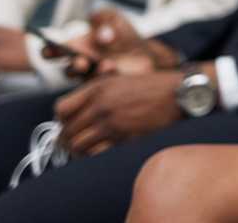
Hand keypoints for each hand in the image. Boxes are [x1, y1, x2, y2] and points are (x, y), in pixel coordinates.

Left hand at [54, 71, 183, 155]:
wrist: (177, 94)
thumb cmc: (149, 86)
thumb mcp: (117, 80)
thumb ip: (93, 93)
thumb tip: (71, 114)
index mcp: (97, 88)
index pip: (61, 109)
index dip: (60, 120)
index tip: (66, 125)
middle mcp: (101, 105)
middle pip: (67, 131)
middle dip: (66, 140)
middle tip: (72, 144)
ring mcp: (112, 123)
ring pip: (78, 146)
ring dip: (78, 151)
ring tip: (84, 150)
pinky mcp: (123, 139)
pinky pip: (96, 154)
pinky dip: (93, 156)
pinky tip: (98, 152)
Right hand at [57, 11, 177, 77]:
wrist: (145, 52)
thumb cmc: (122, 34)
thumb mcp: (113, 18)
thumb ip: (104, 18)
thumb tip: (103, 35)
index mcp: (76, 46)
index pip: (55, 51)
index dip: (48, 50)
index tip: (48, 49)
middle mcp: (81, 64)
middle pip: (69, 70)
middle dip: (74, 65)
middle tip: (81, 60)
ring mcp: (93, 78)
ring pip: (86, 80)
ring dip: (94, 73)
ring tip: (106, 64)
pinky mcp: (109, 86)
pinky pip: (105, 87)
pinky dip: (111, 78)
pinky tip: (117, 69)